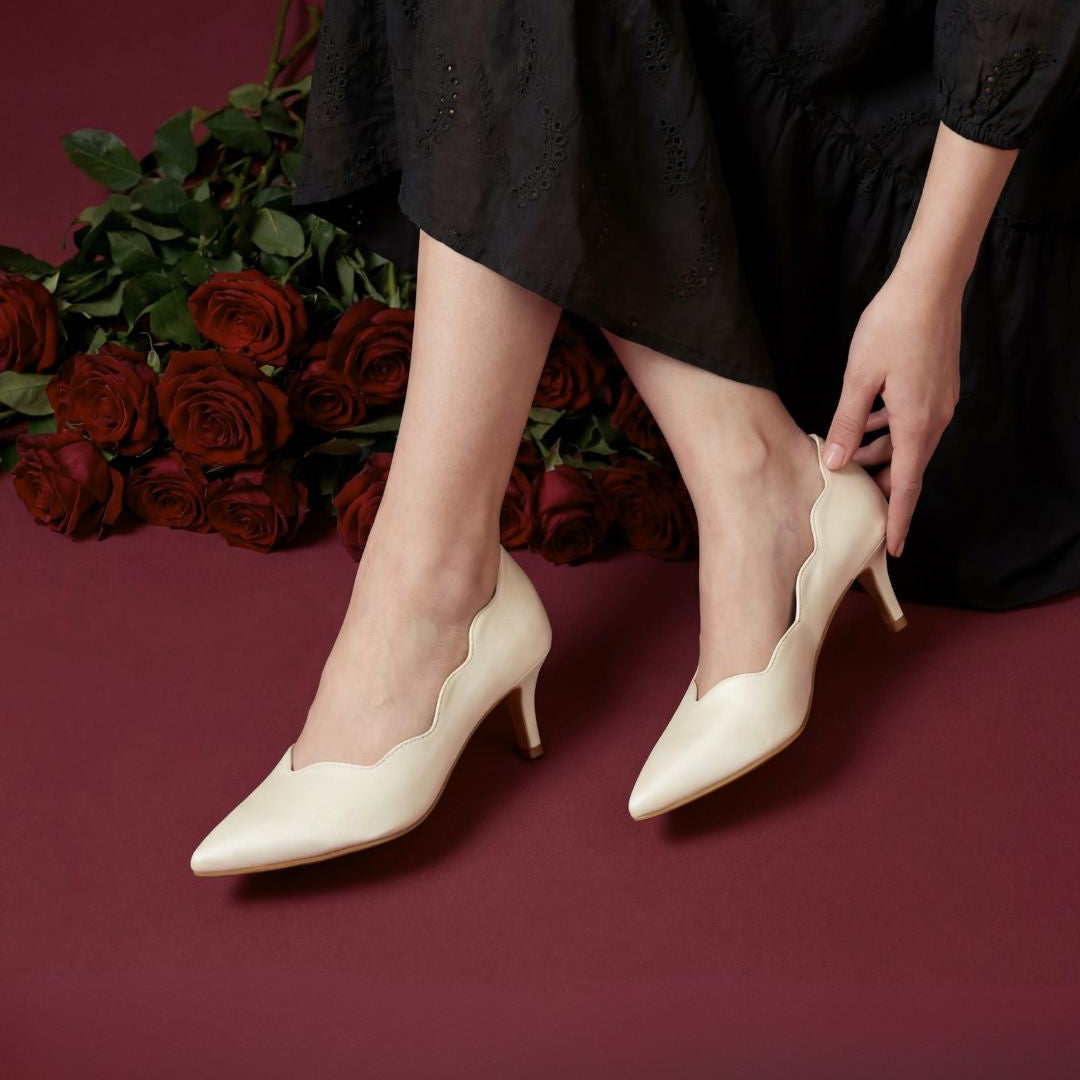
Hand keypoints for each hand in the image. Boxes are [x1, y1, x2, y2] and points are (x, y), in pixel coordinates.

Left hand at [822, 266, 961, 557]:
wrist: (928, 286)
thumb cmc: (891, 328)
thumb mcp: (859, 379)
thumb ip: (847, 424)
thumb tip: (835, 463)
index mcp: (917, 424)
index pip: (906, 485)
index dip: (896, 519)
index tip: (891, 548)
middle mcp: (934, 419)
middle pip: (906, 468)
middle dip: (881, 488)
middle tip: (853, 504)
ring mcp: (939, 402)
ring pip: (906, 444)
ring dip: (880, 455)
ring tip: (848, 461)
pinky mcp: (935, 387)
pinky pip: (911, 422)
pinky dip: (888, 431)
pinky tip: (865, 425)